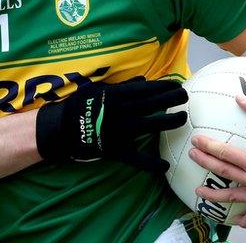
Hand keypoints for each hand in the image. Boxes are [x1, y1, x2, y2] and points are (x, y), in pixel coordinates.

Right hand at [35, 76, 187, 172]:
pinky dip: (149, 163)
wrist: (60, 128)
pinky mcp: (115, 149)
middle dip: (169, 98)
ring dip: (167, 121)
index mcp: (115, 95)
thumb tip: (142, 80)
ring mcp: (119, 131)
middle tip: (184, 96)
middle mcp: (120, 111)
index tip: (175, 84)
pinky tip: (164, 166)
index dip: (161, 86)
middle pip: (150, 104)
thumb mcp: (97, 89)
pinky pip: (134, 158)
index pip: (144, 89)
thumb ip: (121, 86)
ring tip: (182, 118)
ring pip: (148, 125)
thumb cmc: (79, 105)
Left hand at [189, 95, 245, 227]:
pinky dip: (245, 218)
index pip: (225, 154)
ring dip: (214, 195)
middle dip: (205, 164)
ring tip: (199, 191)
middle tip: (191, 156)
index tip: (195, 141)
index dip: (208, 147)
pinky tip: (235, 220)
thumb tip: (238, 96)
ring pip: (234, 197)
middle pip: (224, 173)